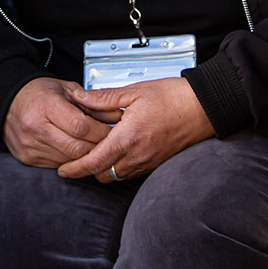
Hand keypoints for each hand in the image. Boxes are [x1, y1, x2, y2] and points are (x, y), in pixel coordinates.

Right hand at [3, 77, 112, 167]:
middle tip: (107, 142)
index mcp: (45, 105)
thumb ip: (92, 103)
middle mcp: (35, 127)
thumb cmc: (39, 94)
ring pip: (69, 160)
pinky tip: (74, 149)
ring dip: (84, 156)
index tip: (111, 131)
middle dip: (96, 147)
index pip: (81, 127)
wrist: (9, 103)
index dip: (100, 132)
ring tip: (91, 144)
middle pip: (77, 148)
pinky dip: (70, 160)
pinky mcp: (28, 158)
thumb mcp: (67, 89)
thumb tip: (117, 116)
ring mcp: (30, 145)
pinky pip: (58, 165)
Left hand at [56, 77, 214, 182]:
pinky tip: (120, 151)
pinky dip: (122, 166)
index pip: (93, 162)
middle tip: (78, 158)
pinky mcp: (158, 163)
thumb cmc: (174, 97)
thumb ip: (104, 99)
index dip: (75, 169)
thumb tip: (80, 98)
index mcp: (128, 138)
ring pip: (118, 176)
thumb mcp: (134, 92)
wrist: (204, 107)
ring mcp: (150, 162)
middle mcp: (138, 156)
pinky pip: (133, 172)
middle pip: (103, 174)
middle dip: (88, 169)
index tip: (63, 170)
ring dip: (106, 168)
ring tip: (99, 152)